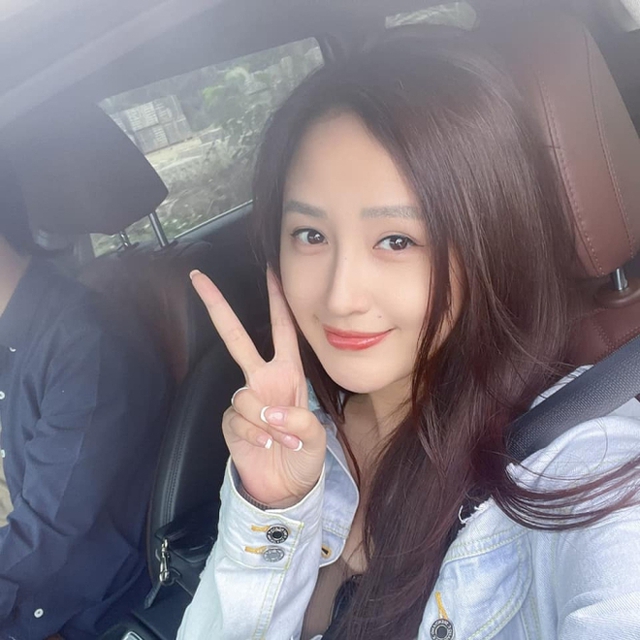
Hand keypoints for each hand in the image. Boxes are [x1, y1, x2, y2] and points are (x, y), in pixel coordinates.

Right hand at [191, 268, 325, 507]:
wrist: (284, 489)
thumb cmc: (304, 457)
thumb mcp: (316, 440)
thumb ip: (299, 423)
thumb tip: (270, 412)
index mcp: (288, 374)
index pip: (283, 329)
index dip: (277, 301)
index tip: (270, 271)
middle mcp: (263, 380)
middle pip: (236, 338)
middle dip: (218, 307)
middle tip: (198, 278)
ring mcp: (245, 400)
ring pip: (243, 395)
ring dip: (264, 422)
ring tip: (281, 441)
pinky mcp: (230, 422)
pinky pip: (237, 420)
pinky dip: (254, 436)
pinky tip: (265, 447)